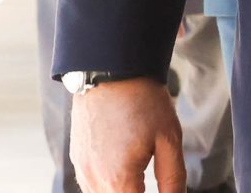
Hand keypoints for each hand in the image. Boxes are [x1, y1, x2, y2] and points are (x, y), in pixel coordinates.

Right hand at [70, 77, 184, 192]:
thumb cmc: (143, 102)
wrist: (111, 70)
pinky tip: (124, 171)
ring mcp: (82, 170)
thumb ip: (173, 179)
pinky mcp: (77, 159)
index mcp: (118, 181)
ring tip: (141, 180)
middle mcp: (93, 181)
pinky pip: (91, 185)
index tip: (165, 191)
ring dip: (122, 192)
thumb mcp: (169, 139)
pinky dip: (108, 186)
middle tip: (151, 180)